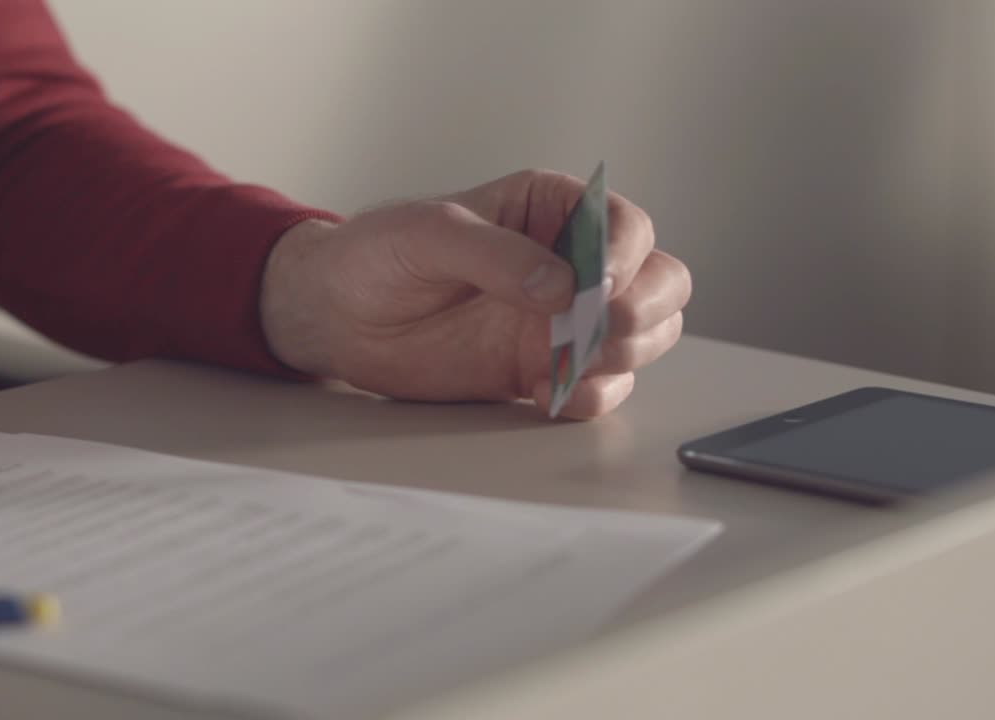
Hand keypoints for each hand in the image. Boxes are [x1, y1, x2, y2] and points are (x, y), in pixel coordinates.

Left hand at [261, 170, 690, 418]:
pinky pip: (599, 388)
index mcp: (550, 211)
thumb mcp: (428, 235)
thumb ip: (495, 255)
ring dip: (629, 354)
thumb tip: (560, 286)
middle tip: (605, 328)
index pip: (625, 226)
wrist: (336, 316)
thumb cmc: (376, 255)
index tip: (597, 285)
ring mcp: (561, 321)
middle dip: (646, 308)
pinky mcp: (542, 370)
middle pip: (658, 282)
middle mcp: (569, 265)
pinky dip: (592, 396)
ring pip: (644, 338)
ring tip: (577, 360)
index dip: (626, 256)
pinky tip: (554, 391)